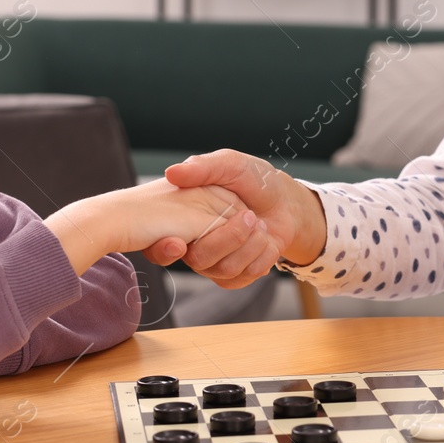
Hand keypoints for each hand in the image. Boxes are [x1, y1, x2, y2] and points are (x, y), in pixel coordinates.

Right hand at [142, 150, 318, 288]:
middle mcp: (194, 244)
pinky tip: (265, 239)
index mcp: (184, 218)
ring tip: (260, 224)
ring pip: (224, 270)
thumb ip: (202, 167)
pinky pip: (243, 278)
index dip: (162, 250)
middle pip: (199, 260)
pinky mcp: (235, 275)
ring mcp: (214, 263)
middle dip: (230, 238)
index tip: (178, 243)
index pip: (158, 245)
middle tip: (249, 215)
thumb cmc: (254, 180)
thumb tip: (172, 172)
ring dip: (251, 246)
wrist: (285, 201)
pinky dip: (262, 257)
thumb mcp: (230, 164)